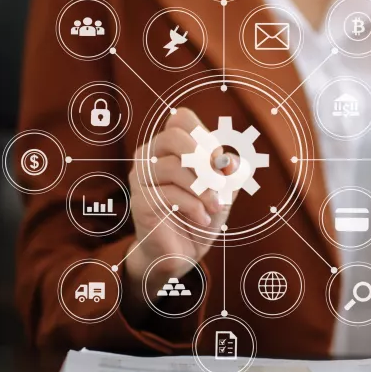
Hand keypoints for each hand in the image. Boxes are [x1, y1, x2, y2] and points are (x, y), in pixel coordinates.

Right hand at [122, 108, 236, 323]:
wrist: (183, 252)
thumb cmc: (202, 214)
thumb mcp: (224, 190)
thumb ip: (229, 172)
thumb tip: (230, 161)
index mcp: (170, 146)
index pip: (181, 119)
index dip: (205, 136)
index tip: (219, 161)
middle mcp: (151, 156)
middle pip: (172, 136)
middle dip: (203, 158)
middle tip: (220, 182)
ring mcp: (142, 178)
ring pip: (172, 167)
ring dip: (203, 188)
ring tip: (215, 206)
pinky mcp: (140, 202)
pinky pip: (168, 194)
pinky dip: (193, 207)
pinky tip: (202, 219)